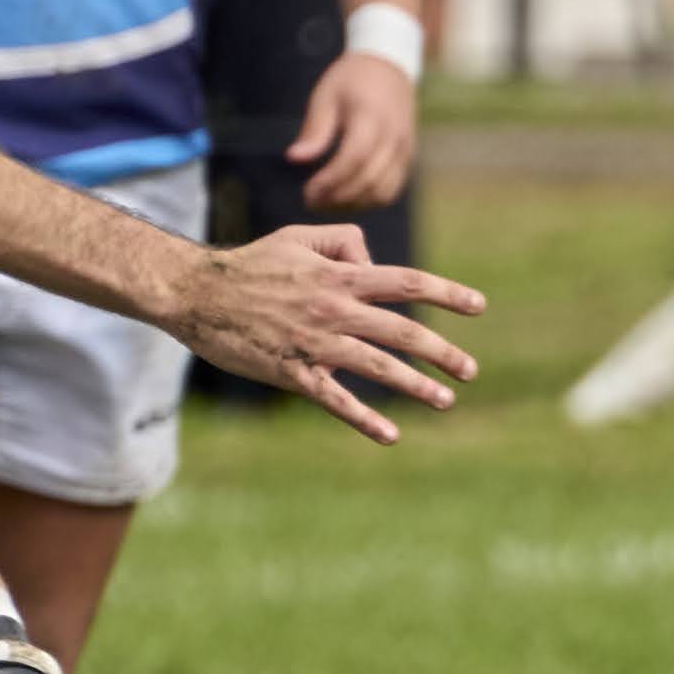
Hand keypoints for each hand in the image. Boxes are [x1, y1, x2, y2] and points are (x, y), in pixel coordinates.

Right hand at [171, 224, 485, 442]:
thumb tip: (376, 263)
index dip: (446, 293)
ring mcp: (315, 343)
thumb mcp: (300, 237)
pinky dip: (364, 419)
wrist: (194, 293)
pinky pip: (335, 400)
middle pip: (403, 331)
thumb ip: (345, 241)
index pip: (406, 282)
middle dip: (443, 352)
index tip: (479, 306)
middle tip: (471, 369)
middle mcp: (335, 309)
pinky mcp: (292, 372)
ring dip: (417, 386)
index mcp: (340, 276)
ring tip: (447, 400)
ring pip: (378, 366)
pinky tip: (391, 436)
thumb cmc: (250, 264)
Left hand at [285, 48, 421, 208]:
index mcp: (371, 118)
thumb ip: (314, 130)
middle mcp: (394, 137)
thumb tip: (294, 158)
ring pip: (382, 192)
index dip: (330, 181)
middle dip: (338, 197)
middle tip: (311, 201)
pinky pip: (392, 189)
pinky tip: (348, 195)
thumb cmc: (351, 80)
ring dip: (354, 203)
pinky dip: (369, 199)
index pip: (353, 159)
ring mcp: (405, 149)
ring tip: (328, 202)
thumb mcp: (326, 96)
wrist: (389, 68)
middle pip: (368, 180)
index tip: (307, 192)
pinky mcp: (408, 158)